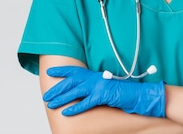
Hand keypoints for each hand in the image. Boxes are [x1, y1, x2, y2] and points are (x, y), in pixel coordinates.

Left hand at [43, 66, 164, 116]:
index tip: (50, 71)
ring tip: (51, 104)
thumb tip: (83, 90)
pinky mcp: (102, 95)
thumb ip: (94, 85)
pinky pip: (85, 103)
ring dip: (61, 99)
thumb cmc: (122, 91)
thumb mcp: (106, 85)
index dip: (62, 70)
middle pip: (71, 82)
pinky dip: (75, 108)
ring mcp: (99, 86)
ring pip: (75, 92)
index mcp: (95, 75)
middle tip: (45, 96)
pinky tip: (66, 113)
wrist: (137, 93)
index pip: (75, 70)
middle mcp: (95, 78)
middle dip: (57, 89)